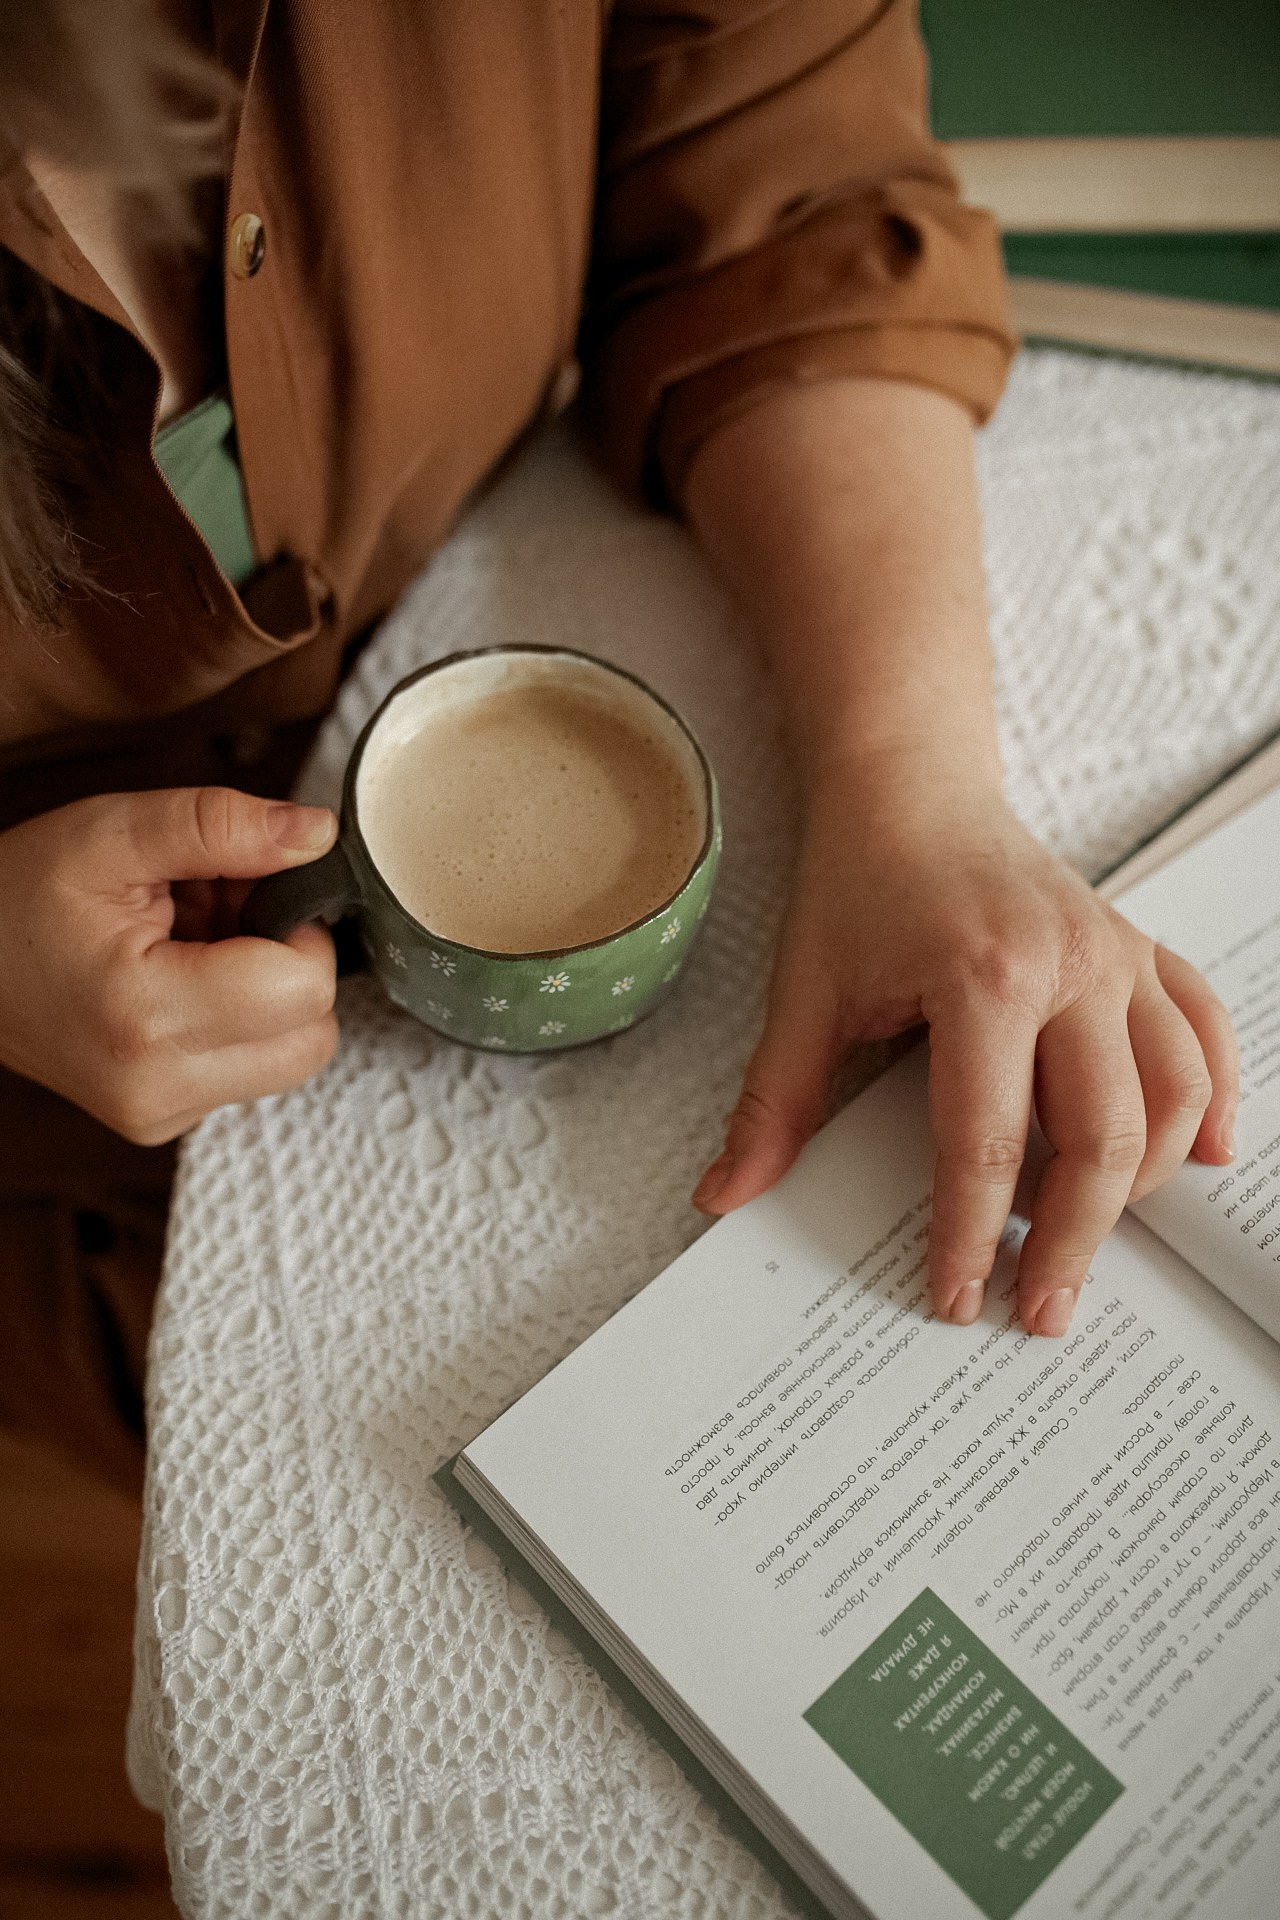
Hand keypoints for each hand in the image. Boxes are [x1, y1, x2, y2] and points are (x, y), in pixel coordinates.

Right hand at [0, 787, 339, 1142]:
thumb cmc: (18, 895)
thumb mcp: (112, 832)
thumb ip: (222, 826)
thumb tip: (317, 835)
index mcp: (145, 1017)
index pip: (304, 989)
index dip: (297, 925)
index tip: (247, 890)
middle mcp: (158, 1087)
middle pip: (313, 1036)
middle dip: (288, 963)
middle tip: (222, 914)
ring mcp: (162, 1114)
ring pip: (292, 1054)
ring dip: (266, 993)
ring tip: (195, 944)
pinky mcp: (166, 1120)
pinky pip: (252, 1069)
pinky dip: (238, 1020)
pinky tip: (180, 979)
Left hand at [693, 763, 1238, 1336]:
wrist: (911, 787)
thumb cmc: (858, 883)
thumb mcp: (804, 993)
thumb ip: (772, 1104)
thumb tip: (725, 1194)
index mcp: (982, 976)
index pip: (984, 1142)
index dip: (970, 1235)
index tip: (958, 1297)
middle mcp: (1070, 965)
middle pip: (1101, 1137)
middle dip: (1072, 1240)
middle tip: (1040, 1308)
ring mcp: (1117, 955)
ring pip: (1173, 1098)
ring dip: (1142, 1184)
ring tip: (1086, 1237)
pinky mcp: (1141, 950)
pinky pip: (1204, 1035)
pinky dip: (1214, 1102)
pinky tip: (1202, 1158)